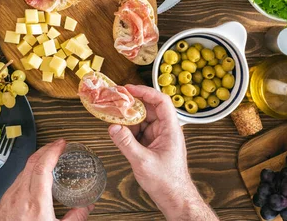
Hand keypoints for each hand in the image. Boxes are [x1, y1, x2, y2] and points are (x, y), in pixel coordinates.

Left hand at [0, 139, 93, 220]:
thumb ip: (75, 218)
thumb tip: (87, 207)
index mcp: (35, 203)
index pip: (42, 167)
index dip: (53, 151)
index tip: (62, 143)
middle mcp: (20, 197)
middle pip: (32, 162)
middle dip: (46, 149)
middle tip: (58, 145)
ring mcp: (10, 197)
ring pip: (23, 169)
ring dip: (37, 159)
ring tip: (49, 156)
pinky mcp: (5, 200)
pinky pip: (17, 179)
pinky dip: (29, 171)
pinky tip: (36, 174)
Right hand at [108, 85, 216, 220]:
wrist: (174, 198)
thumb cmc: (167, 182)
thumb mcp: (143, 162)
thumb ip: (126, 143)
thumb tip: (112, 127)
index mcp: (170, 129)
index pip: (161, 101)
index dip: (145, 91)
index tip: (129, 88)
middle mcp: (165, 130)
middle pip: (149, 108)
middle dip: (132, 103)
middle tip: (115, 99)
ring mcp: (159, 137)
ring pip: (142, 119)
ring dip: (128, 117)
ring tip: (112, 115)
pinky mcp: (152, 144)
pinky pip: (139, 131)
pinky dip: (128, 129)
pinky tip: (118, 131)